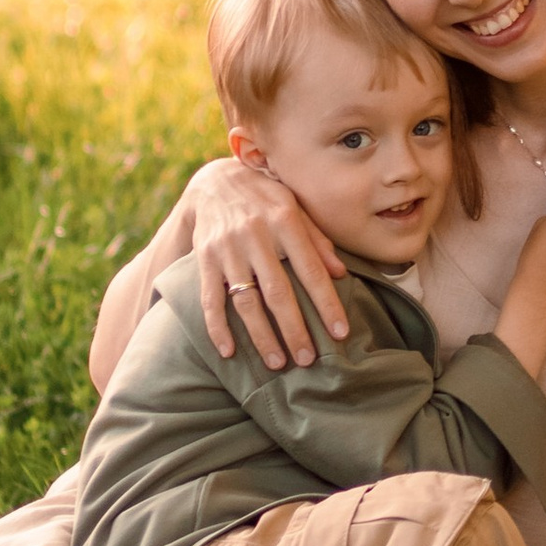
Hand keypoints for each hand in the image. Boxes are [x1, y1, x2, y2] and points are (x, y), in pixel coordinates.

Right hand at [183, 157, 349, 367]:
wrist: (214, 182)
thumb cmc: (266, 198)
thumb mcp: (295, 206)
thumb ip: (317, 239)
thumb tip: (340, 273)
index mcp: (285, 219)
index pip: (311, 270)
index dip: (327, 303)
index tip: (340, 333)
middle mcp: (255, 234)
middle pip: (277, 291)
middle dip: (294, 329)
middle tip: (308, 360)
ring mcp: (227, 248)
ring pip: (245, 300)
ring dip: (261, 336)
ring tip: (277, 363)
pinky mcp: (204, 259)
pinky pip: (209, 298)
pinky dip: (217, 327)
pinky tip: (228, 352)